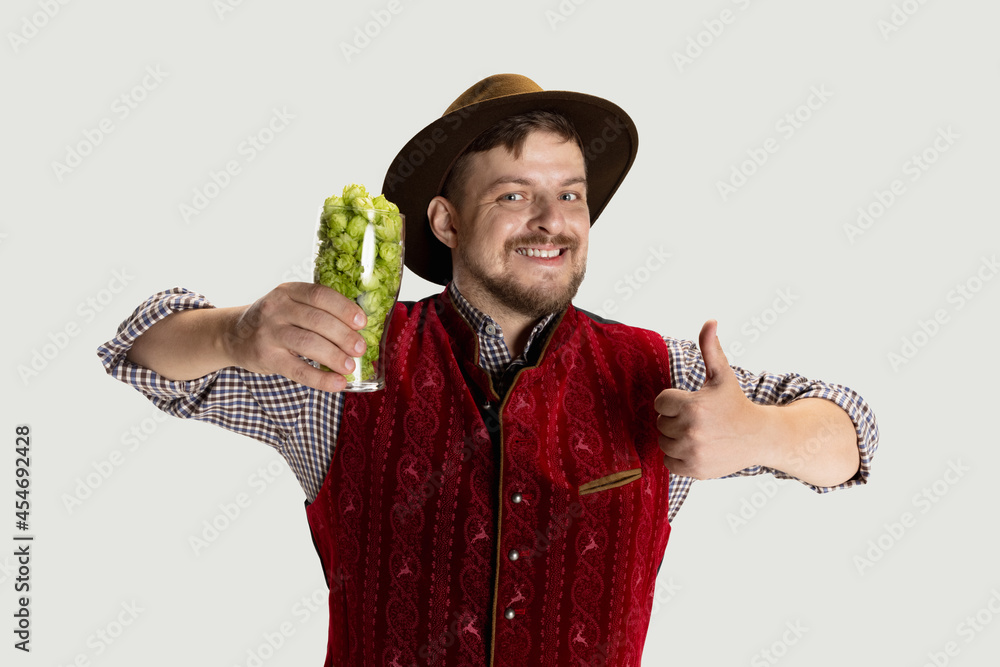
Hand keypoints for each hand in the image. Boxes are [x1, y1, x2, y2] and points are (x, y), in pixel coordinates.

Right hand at [224, 282, 367, 392]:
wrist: (233, 336)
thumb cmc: (274, 321)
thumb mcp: (290, 305)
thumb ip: (317, 311)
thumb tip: (358, 331)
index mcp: (288, 291)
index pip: (320, 295)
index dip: (344, 308)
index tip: (362, 322)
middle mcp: (277, 308)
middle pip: (317, 320)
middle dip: (344, 335)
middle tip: (360, 348)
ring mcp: (269, 333)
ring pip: (308, 343)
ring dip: (334, 356)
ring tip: (350, 366)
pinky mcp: (266, 357)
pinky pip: (298, 370)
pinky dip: (320, 379)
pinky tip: (337, 383)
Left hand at [654, 320, 765, 478]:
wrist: (759, 437)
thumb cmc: (735, 404)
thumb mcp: (722, 375)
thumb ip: (710, 348)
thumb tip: (710, 320)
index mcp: (692, 406)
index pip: (660, 402)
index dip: (674, 401)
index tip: (691, 402)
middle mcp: (690, 430)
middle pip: (661, 423)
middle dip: (675, 419)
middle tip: (698, 419)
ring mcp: (692, 452)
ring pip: (663, 443)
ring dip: (675, 438)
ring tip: (697, 432)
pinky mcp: (695, 470)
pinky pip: (669, 463)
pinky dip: (677, 457)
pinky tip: (696, 448)